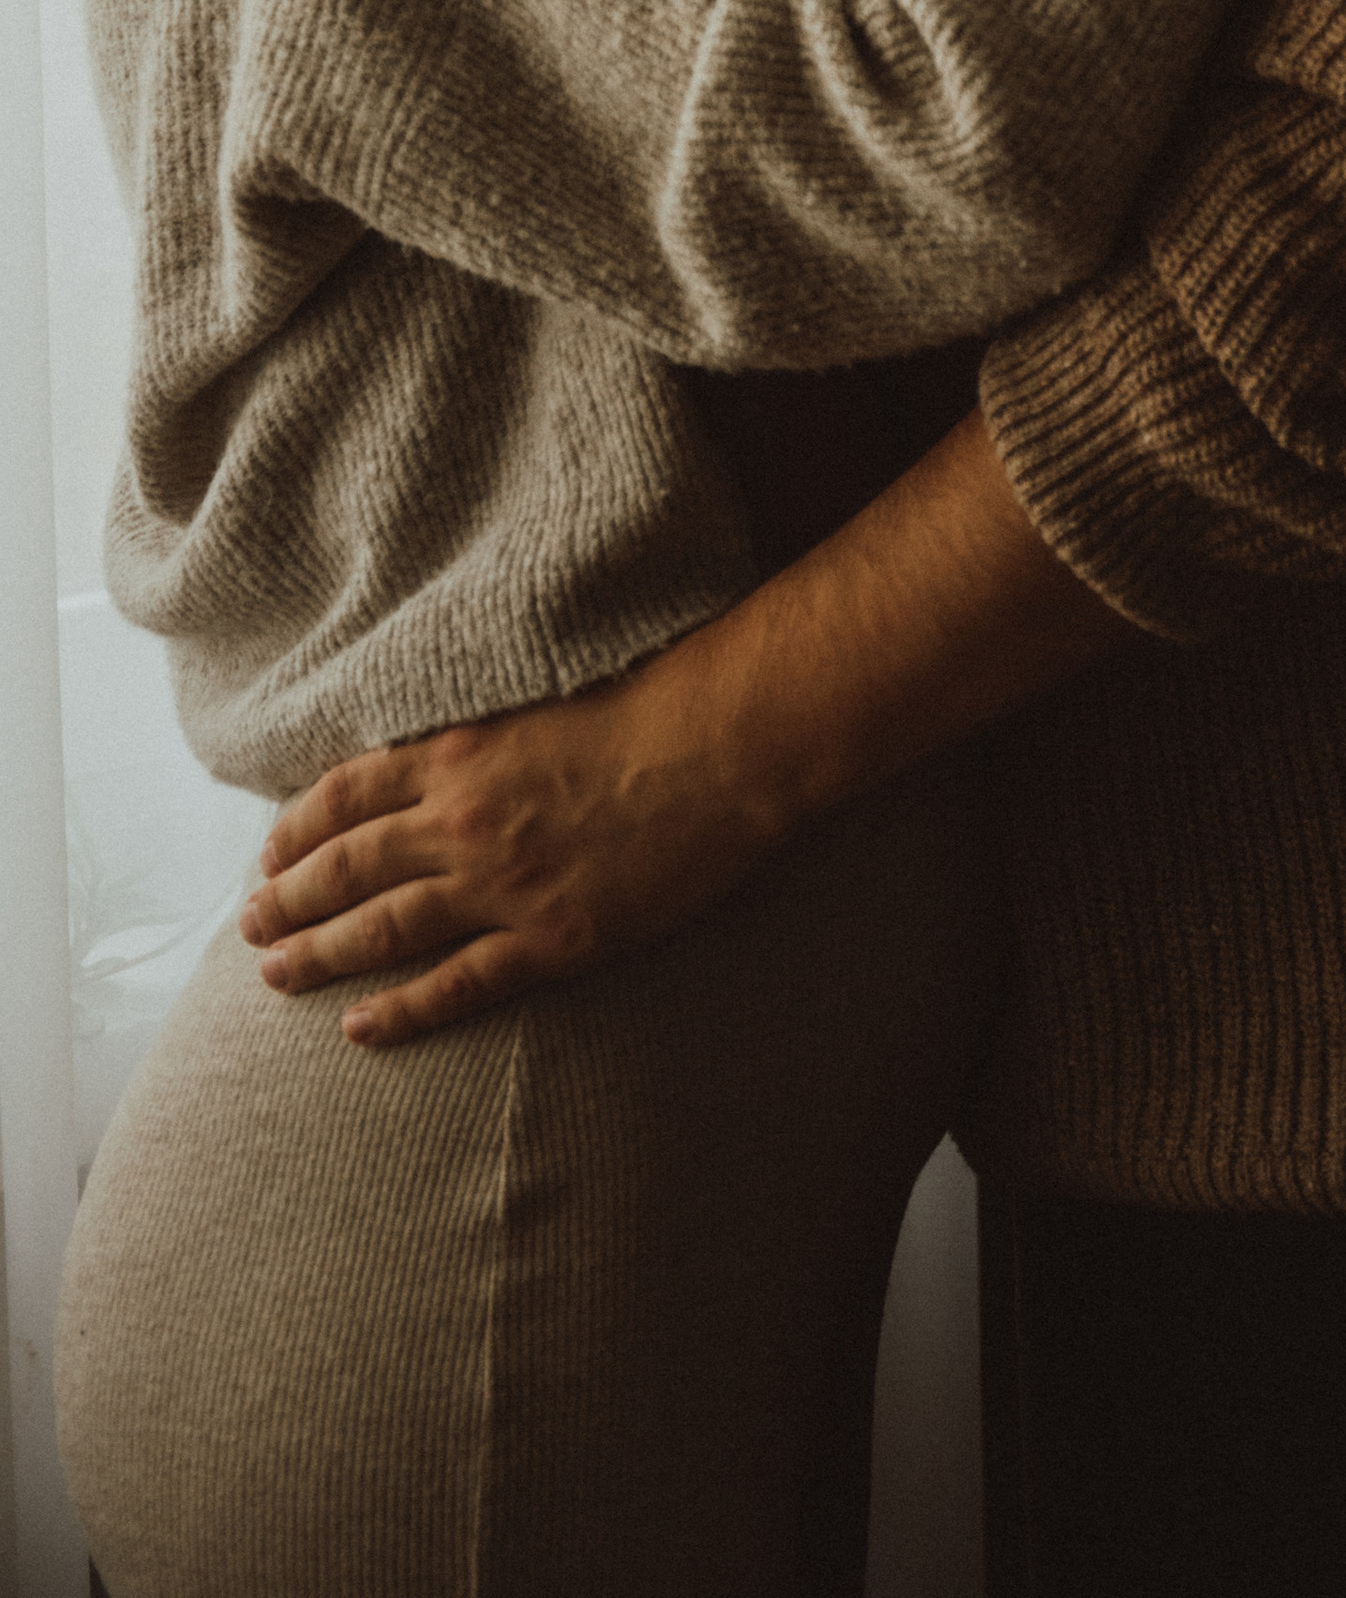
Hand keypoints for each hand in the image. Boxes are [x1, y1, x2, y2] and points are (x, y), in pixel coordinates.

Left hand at [238, 410, 1118, 1043]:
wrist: (734, 739)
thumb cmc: (662, 687)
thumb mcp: (553, 679)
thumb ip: (492, 714)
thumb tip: (450, 726)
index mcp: (462, 748)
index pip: (350, 791)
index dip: (300, 826)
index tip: (268, 850)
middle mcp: (464, 820)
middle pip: (349, 867)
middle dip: (289, 898)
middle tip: (249, 925)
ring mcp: (505, 884)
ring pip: (385, 930)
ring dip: (320, 954)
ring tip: (274, 975)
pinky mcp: (553, 937)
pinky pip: (458, 984)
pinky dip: (404, 1011)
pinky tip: (361, 1029)